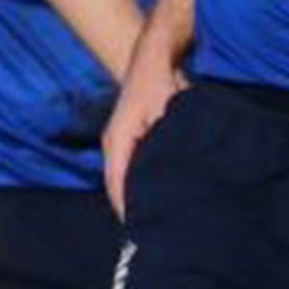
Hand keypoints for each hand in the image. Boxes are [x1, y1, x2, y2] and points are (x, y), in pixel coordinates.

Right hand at [102, 24, 187, 218]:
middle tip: (157, 233)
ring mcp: (122, 145)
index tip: (144, 232)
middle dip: (137, 210)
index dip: (130, 211)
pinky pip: (135, 171)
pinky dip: (146, 186)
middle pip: (120, 188)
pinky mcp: (133, 142)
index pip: (118, 186)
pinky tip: (163, 198)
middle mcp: (115, 146)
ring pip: (127, 181)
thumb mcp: (168, 110)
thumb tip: (173, 176)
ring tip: (160, 223)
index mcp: (117, 142)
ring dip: (141, 198)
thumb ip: (169, 142)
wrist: (155, 55)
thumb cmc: (161, 81)